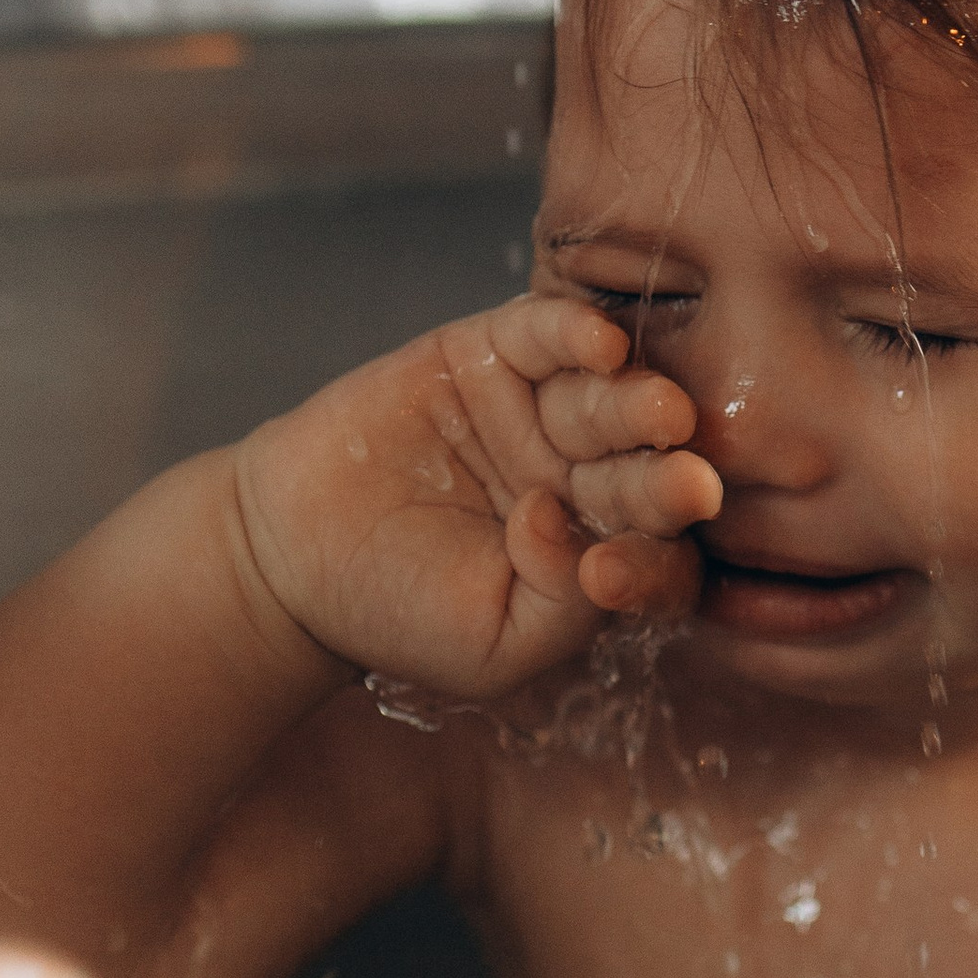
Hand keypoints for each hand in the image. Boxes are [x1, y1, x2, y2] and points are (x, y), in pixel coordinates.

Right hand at [232, 292, 723, 700]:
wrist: (290, 556)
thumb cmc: (398, 613)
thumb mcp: (495, 646)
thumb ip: (564, 607)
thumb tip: (577, 528)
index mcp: (602, 552)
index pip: (659, 556)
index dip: (651, 566)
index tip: (614, 577)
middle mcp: (586, 477)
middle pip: (643, 469)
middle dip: (661, 479)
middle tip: (687, 483)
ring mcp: (543, 412)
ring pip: (606, 399)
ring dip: (636, 404)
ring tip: (660, 412)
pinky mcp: (492, 355)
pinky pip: (545, 333)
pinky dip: (574, 331)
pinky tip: (601, 344)